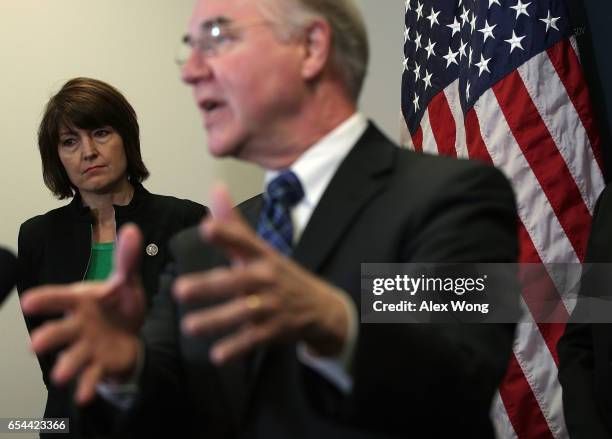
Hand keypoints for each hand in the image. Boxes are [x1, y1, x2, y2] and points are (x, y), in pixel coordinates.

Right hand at [20, 224, 144, 403]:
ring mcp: (87, 347)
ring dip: (66, 365)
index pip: (60, 298)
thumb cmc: (119, 306)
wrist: (129, 336)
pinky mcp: (99, 365)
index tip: (28, 301)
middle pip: (60, 331)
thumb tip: (132, 230)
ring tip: (60, 376)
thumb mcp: (126, 282)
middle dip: (48, 337)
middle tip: (35, 345)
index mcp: (81, 302)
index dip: (45, 300)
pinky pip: (92, 377)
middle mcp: (78, 326)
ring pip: (72, 357)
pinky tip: (85, 396)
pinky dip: (88, 386)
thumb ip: (126, 260)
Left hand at [173, 185, 349, 364]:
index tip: (207, 228)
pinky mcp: (274, 330)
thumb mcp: (261, 249)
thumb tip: (215, 188)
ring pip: (242, 313)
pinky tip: (216, 356)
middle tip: (180, 291)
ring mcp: (272, 305)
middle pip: (237, 281)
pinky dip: (236, 348)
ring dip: (216, 320)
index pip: (244, 242)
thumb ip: (233, 224)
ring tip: (190, 326)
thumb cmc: (280, 274)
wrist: (320, 307)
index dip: (227, 234)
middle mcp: (267, 278)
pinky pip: (252, 340)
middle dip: (209, 286)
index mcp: (262, 256)